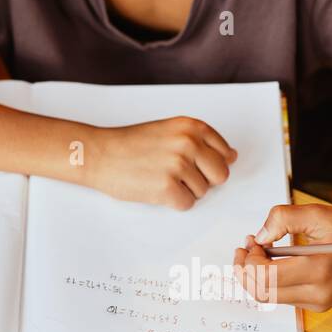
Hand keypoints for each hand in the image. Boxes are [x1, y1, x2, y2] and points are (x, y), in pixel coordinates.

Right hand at [82, 117, 236, 209]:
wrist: (99, 153)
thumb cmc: (130, 144)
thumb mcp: (169, 130)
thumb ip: (200, 140)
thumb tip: (232, 156)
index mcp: (192, 126)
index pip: (225, 153)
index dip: (209, 163)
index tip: (191, 163)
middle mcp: (188, 143)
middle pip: (220, 175)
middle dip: (203, 179)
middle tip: (177, 175)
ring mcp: (178, 165)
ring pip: (203, 191)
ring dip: (184, 190)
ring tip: (160, 177)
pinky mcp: (167, 188)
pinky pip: (187, 204)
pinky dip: (173, 202)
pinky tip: (156, 189)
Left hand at [232, 205, 331, 310]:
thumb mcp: (318, 214)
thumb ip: (282, 219)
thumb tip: (259, 237)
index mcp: (317, 269)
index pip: (264, 276)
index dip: (249, 259)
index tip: (251, 241)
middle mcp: (318, 293)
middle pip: (262, 293)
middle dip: (246, 270)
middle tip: (247, 247)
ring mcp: (320, 303)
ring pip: (272, 298)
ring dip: (258, 276)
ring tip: (261, 251)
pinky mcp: (322, 305)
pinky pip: (287, 298)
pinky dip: (273, 282)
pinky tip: (277, 262)